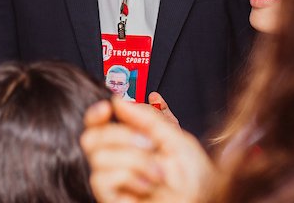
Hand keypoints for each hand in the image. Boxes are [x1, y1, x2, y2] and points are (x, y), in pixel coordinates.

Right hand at [81, 97, 212, 202]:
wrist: (203, 202)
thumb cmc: (193, 176)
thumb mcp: (175, 137)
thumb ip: (148, 117)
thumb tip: (119, 101)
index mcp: (128, 141)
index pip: (97, 124)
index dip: (96, 114)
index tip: (108, 108)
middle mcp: (116, 160)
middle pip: (90, 138)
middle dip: (120, 135)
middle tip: (149, 143)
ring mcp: (113, 181)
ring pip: (98, 157)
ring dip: (135, 160)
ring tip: (158, 172)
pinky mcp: (110, 199)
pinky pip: (101, 179)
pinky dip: (128, 177)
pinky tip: (146, 186)